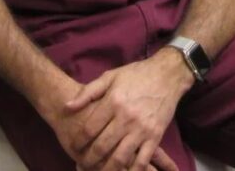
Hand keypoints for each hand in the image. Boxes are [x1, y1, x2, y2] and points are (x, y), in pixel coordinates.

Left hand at [54, 52, 188, 170]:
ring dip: (107, 169)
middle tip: (82, 165)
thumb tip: (67, 106)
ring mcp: (141, 129)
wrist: (167, 75)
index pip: (89, 128)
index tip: (74, 147)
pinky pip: (142, 160)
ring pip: (120, 158)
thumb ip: (88, 92)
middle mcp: (126, 117)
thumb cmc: (136, 75)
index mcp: (113, 101)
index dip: (79, 141)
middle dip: (89, 160)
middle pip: (102, 146)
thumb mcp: (110, 76)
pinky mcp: (155, 137)